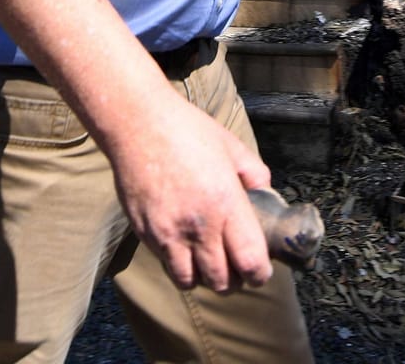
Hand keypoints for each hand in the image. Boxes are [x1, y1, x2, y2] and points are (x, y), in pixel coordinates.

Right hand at [109, 95, 274, 292]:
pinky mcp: (145, 233)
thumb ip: (254, 175)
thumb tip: (265, 194)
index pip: (250, 261)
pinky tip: (185, 247)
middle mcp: (199, 225)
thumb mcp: (232, 147)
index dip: (259, 273)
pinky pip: (166, 264)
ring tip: (209, 264)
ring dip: (204, 278)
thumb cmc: (188, 130)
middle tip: (237, 269)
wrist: (138, 124)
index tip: (261, 270)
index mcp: (226, 203)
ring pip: (191, 282)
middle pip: (222, 281)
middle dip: (234, 281)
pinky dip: (179, 265)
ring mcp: (169, 232)